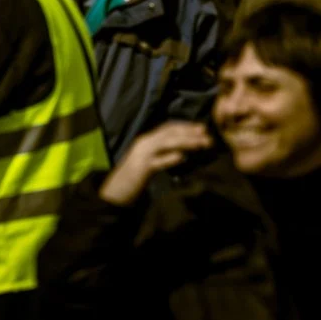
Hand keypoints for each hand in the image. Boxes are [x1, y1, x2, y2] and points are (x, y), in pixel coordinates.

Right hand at [98, 120, 212, 204]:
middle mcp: (144, 143)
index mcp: (146, 141)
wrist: (113, 193)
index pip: (168, 128)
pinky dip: (169, 158)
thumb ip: (162, 156)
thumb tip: (182, 153)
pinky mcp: (139, 169)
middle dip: (190, 132)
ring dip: (185, 141)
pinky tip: (181, 157)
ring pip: (165, 143)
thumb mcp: (149, 164)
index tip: (203, 128)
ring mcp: (141, 155)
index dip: (186, 126)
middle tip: (208, 135)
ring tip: (201, 143)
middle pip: (169, 133)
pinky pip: (156, 162)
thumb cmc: (132, 180)